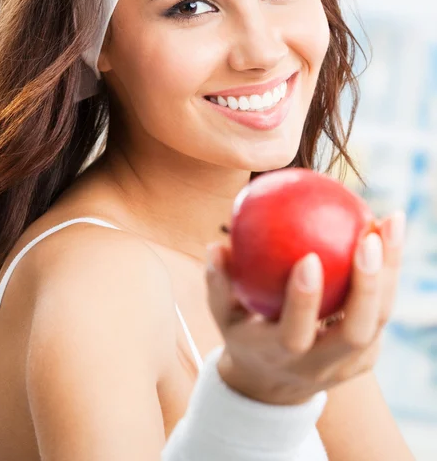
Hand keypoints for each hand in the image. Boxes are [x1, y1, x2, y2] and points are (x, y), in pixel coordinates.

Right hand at [206, 210, 405, 405]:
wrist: (273, 385)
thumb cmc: (244, 335)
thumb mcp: (222, 314)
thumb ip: (218, 281)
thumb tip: (215, 245)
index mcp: (280, 356)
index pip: (295, 335)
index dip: (303, 300)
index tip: (309, 257)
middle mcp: (320, 366)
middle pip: (354, 332)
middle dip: (367, 286)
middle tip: (368, 238)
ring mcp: (349, 365)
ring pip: (379, 320)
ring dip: (390, 271)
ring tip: (392, 222)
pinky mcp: (367, 357)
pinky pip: (382, 311)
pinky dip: (389, 273)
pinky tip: (387, 233)